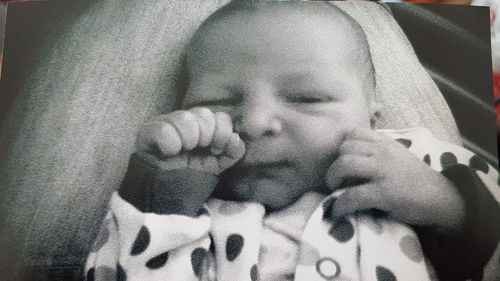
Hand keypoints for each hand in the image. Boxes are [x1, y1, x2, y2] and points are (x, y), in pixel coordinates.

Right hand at [135, 108, 244, 174]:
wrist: (165, 194)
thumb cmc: (190, 176)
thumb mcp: (216, 165)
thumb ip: (231, 152)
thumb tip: (236, 139)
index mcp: (203, 126)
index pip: (220, 116)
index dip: (222, 133)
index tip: (215, 150)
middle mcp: (185, 120)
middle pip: (204, 114)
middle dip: (206, 136)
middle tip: (196, 150)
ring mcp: (165, 123)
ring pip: (185, 119)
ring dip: (189, 139)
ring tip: (182, 152)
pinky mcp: (147, 132)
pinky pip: (163, 129)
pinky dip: (170, 144)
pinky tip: (169, 153)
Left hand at [325, 128, 465, 235]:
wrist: (442, 200)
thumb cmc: (416, 179)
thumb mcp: (398, 155)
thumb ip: (378, 149)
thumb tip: (350, 150)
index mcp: (385, 142)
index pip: (353, 131)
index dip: (342, 146)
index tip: (341, 161)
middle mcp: (383, 152)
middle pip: (344, 148)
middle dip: (334, 165)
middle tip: (336, 180)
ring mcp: (383, 171)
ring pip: (344, 165)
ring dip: (333, 180)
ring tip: (335, 191)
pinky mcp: (384, 193)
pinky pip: (351, 195)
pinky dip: (340, 205)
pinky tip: (339, 211)